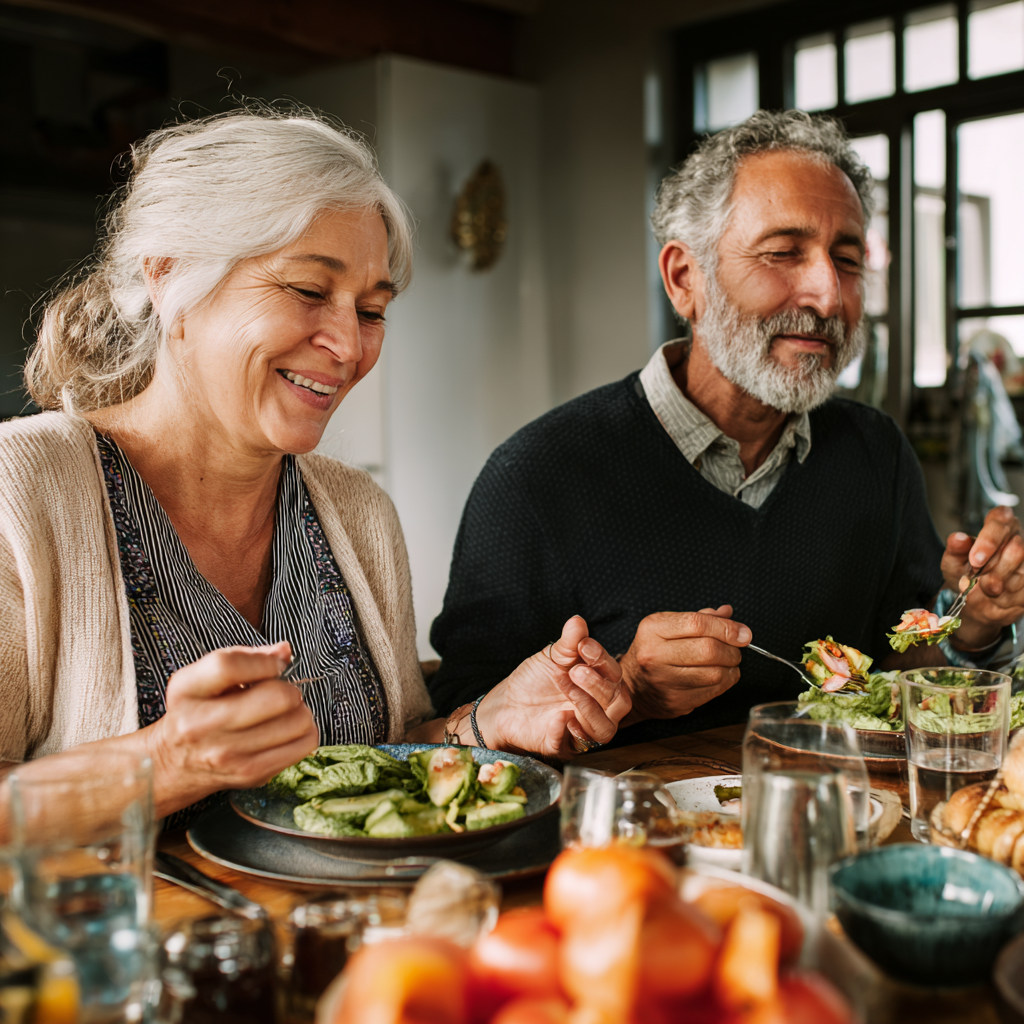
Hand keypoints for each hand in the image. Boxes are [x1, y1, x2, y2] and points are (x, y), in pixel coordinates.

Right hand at [147, 641, 319, 812]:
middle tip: (283, 693)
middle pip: (275, 697)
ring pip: (297, 722)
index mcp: (187, 691)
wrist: (177, 763)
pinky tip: (288, 730)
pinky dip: (305, 733)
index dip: (264, 662)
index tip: (275, 665)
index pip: (229, 666)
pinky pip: (304, 745)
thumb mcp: (205, 678)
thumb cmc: (198, 711)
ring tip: (284, 713)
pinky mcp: (250, 773)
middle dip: (289, 689)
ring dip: (300, 711)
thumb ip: (245, 657)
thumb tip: (284, 652)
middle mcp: (201, 725)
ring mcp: (227, 754)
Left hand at [475, 615, 629, 759]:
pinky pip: (575, 746)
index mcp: (600, 686)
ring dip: (588, 705)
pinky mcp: (564, 747)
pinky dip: (568, 731)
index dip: (603, 660)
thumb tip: (578, 621)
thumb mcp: (551, 657)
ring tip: (566, 686)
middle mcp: (598, 710)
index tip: (584, 646)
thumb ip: (568, 642)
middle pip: (620, 703)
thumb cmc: (534, 680)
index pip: (616, 676)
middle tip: (576, 671)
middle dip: (600, 686)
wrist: (505, 703)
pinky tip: (559, 717)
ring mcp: (583, 731)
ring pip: (605, 728)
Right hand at [618, 605, 750, 720]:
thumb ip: (699, 618)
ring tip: (728, 663)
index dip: (727, 628)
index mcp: (653, 629)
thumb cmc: (654, 650)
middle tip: (735, 650)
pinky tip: (721, 676)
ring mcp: (664, 680)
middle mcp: (654, 654)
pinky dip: (725, 683)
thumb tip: (727, 613)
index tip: (744, 633)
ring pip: (715, 674)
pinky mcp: (675, 701)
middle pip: (708, 650)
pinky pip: (712, 692)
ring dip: (731, 668)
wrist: (632, 685)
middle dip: (732, 650)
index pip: (697, 624)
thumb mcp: (668, 626)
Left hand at [942, 507, 1023, 649]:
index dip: (990, 541)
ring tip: (983, 589)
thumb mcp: (953, 562)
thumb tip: (958, 538)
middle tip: (976, 578)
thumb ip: (955, 550)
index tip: (975, 560)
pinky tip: (995, 597)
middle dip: (993, 569)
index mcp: (997, 525)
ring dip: (997, 586)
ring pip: (1023, 573)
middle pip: (1017, 550)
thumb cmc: (964, 573)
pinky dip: (1005, 599)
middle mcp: (1017, 539)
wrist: (973, 601)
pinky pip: (1023, 592)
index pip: (1000, 521)